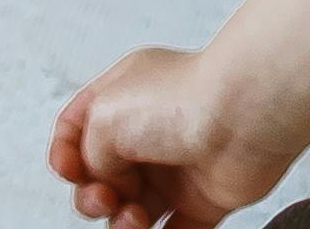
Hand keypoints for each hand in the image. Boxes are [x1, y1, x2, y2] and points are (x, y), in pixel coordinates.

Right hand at [49, 40, 308, 228]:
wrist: (245, 117)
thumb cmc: (181, 101)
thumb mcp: (103, 116)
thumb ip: (89, 154)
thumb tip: (109, 184)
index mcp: (123, 94)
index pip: (77, 127)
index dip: (64, 154)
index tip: (68, 170)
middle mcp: (148, 129)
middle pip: (102, 176)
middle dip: (93, 196)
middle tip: (107, 198)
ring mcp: (175, 166)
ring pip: (132, 209)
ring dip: (122, 222)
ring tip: (135, 217)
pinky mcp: (203, 198)